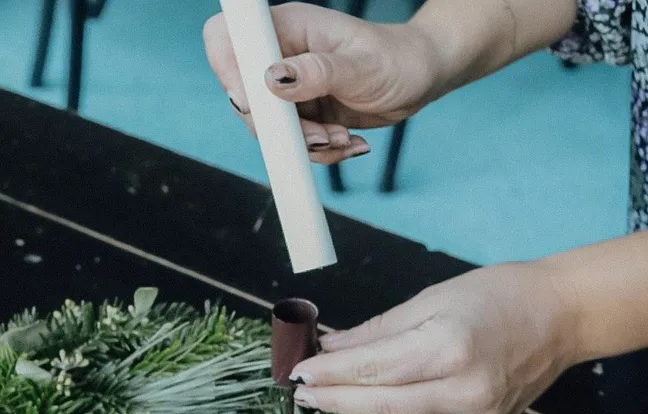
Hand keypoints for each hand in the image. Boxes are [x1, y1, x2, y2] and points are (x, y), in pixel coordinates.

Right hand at [203, 2, 446, 163]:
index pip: (227, 39)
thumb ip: (317, 72)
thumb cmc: (398, 58)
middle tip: (320, 134)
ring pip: (270, 128)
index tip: (255, 104)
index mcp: (286, 28)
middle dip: (280, 126)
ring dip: (305, 144)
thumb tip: (272, 79)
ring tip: (342, 138)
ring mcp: (289, 87)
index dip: (228, 71)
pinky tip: (349, 142)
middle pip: (244, 97)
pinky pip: (292, 142)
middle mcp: (280, 56)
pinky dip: (319, 151)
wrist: (421, 78)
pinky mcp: (301, 113)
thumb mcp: (360, 66)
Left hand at [288, 261, 579, 413]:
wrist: (561, 315)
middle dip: (335, 399)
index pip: (373, 368)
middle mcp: (464, 388)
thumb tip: (332, 346)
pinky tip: (367, 409)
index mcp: (449, 346)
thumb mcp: (431, 298)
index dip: (330, 373)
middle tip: (301, 391)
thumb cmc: (498, 294)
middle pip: (382, 404)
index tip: (299, 371)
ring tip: (327, 400)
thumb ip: (377, 330)